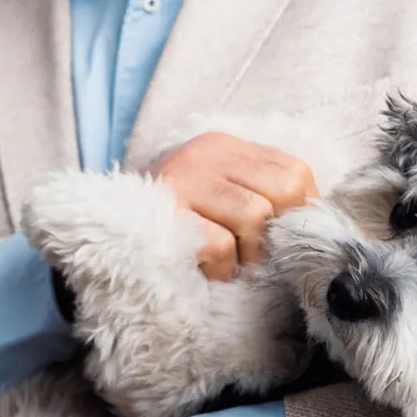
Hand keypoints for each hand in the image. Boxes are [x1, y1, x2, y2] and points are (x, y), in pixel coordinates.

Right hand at [150, 132, 317, 280]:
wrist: (103, 236)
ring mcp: (183, 181)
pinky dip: (222, 269)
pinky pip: (219, 246)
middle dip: (278, 231)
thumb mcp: (219, 195)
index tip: (284, 237)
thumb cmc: (176, 224)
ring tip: (230, 263)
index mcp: (224, 147)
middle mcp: (205, 154)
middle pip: (283, 190)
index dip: (302, 210)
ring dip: (250, 254)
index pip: (294, 170)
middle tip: (257, 253)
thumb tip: (314, 224)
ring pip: (255, 217)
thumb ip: (261, 196)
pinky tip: (207, 270)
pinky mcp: (165, 214)